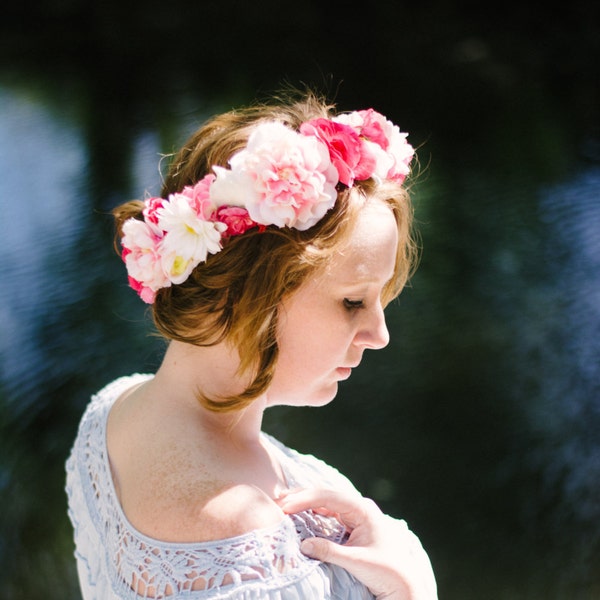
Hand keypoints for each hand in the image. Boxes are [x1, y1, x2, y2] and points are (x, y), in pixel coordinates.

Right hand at [276, 488, 436, 599]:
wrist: (404, 585)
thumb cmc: (386, 571)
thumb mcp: (356, 561)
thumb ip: (329, 551)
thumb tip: (303, 544)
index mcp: (362, 510)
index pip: (328, 497)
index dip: (305, 499)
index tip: (284, 505)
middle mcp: (358, 508)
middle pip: (325, 495)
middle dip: (301, 496)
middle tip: (278, 501)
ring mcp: (355, 515)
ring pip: (325, 502)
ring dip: (305, 502)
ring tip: (283, 503)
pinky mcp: (351, 525)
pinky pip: (328, 513)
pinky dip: (312, 512)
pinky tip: (298, 513)